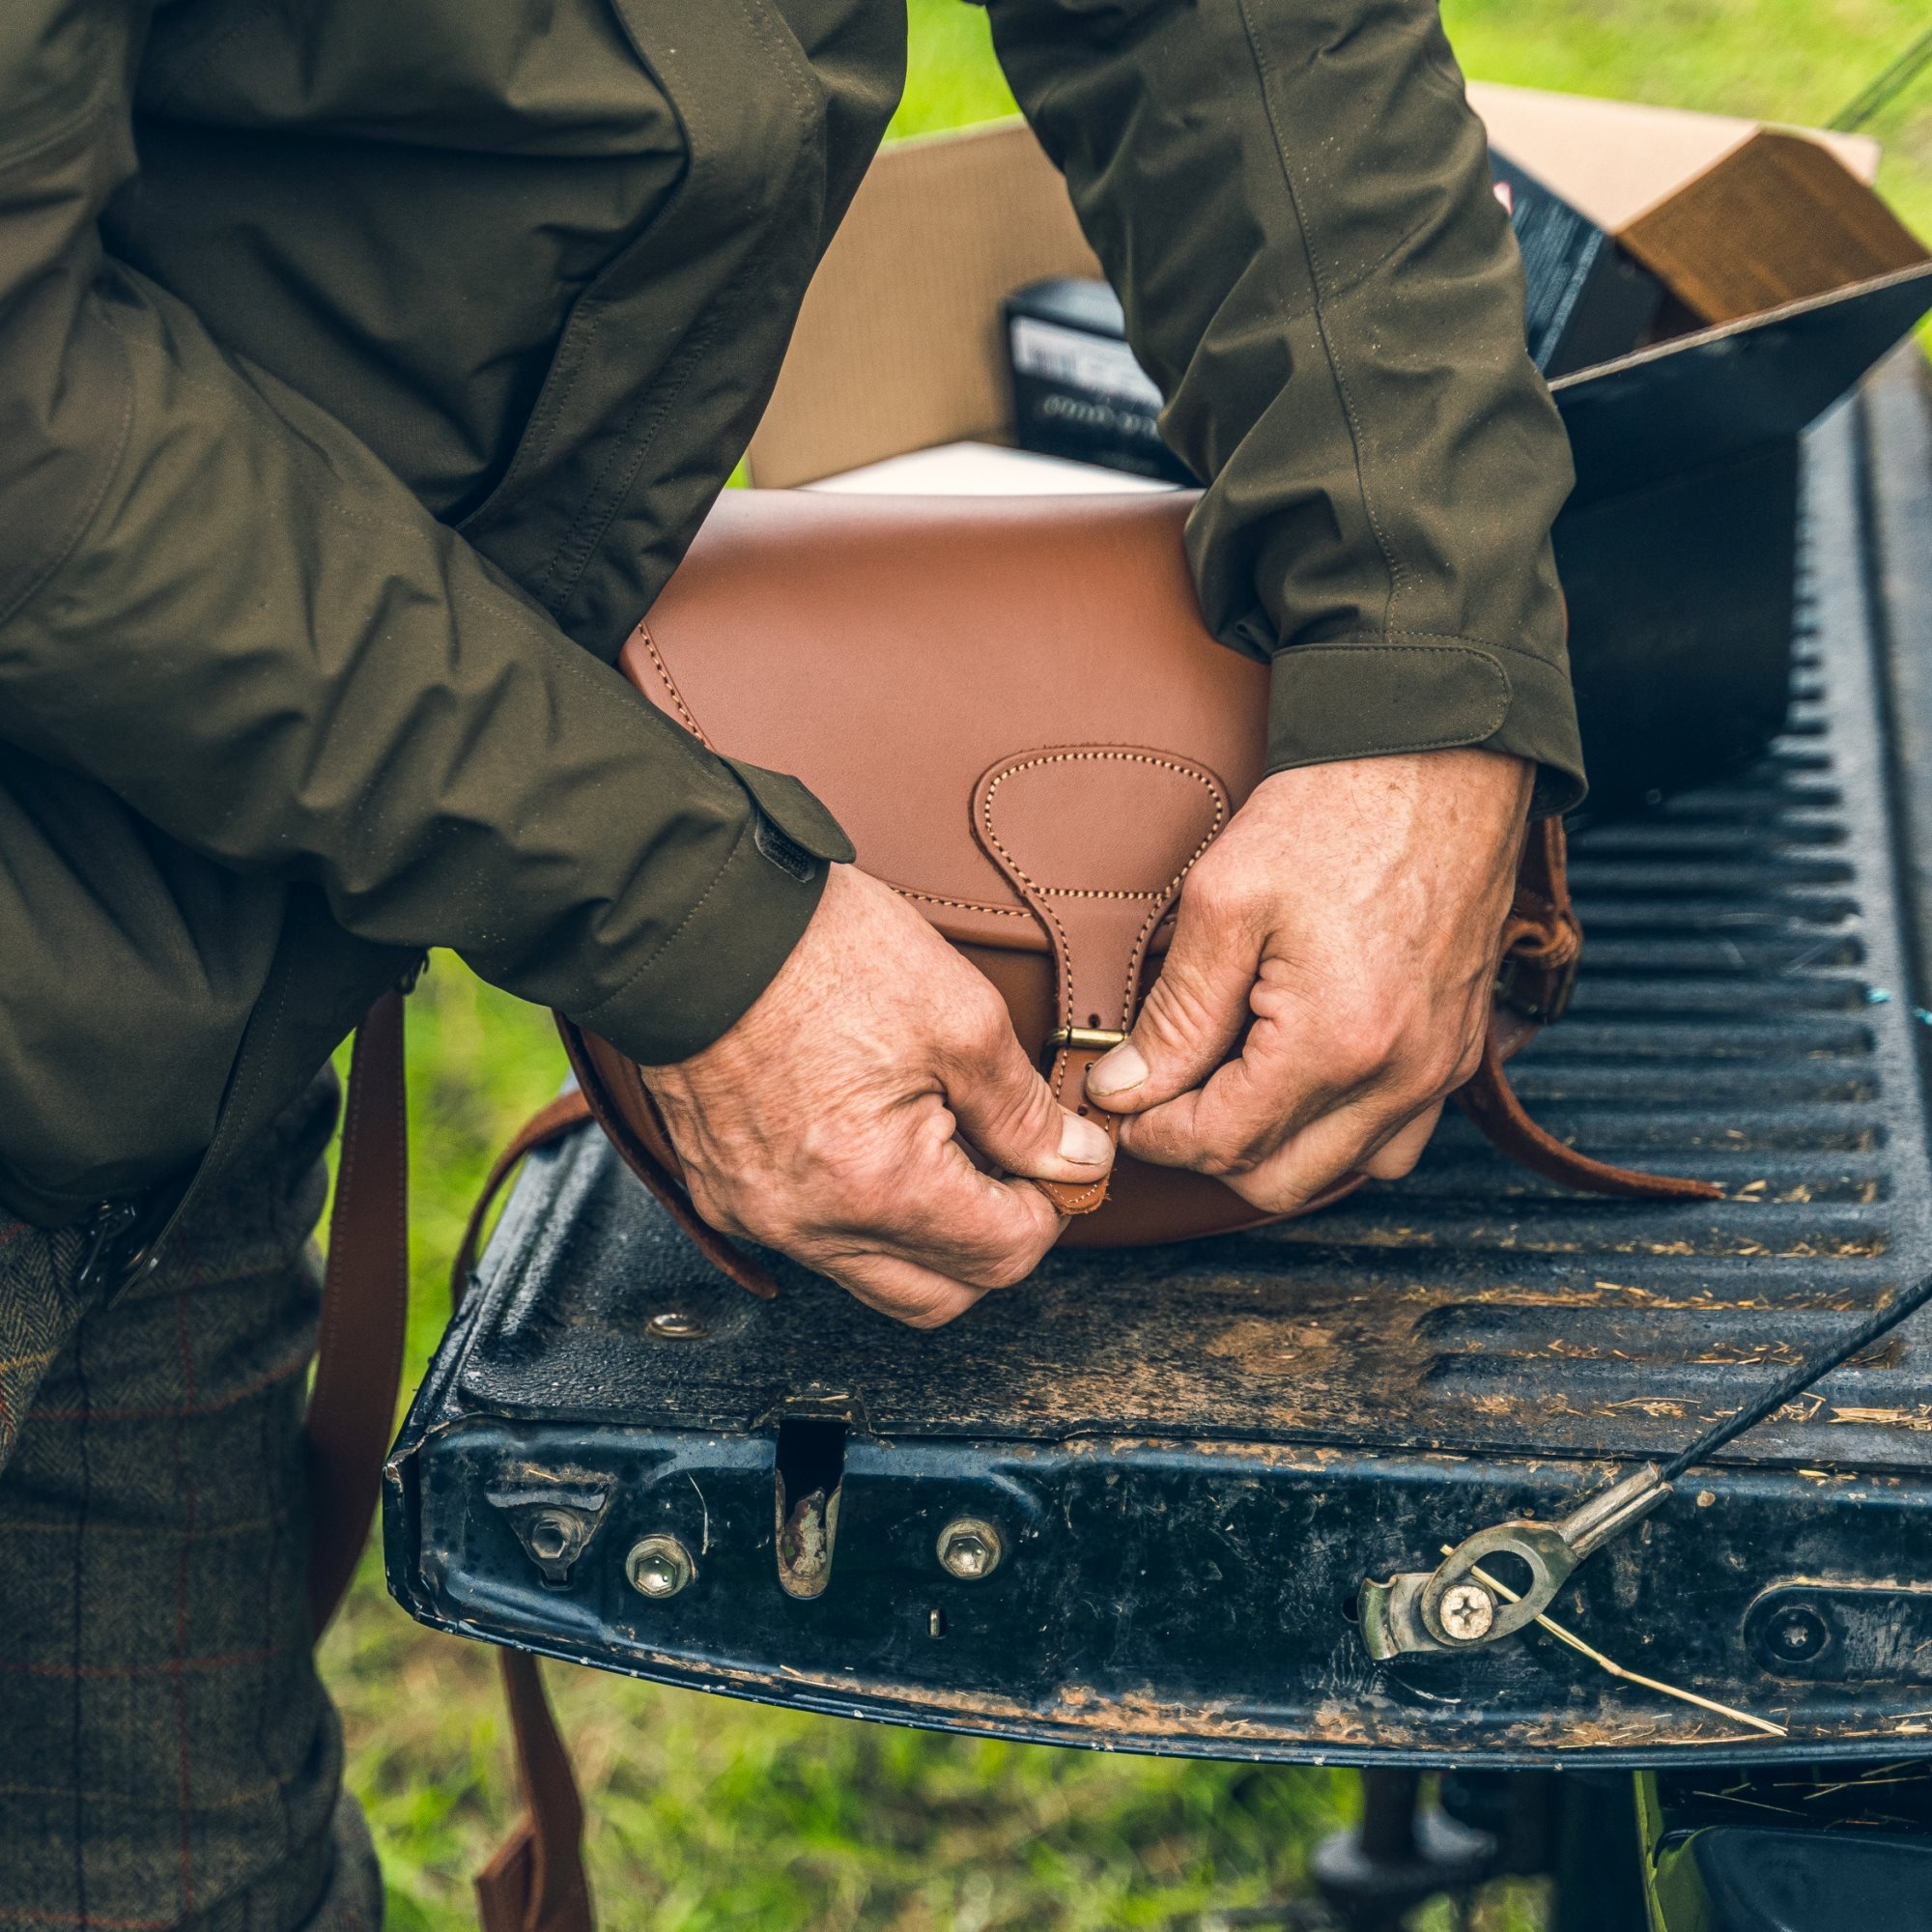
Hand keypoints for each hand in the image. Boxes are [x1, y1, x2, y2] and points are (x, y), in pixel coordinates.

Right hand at [640, 863, 1112, 1326]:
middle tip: (1012, 1166)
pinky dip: (859, 1214)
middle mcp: (811, 1226)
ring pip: (873, 1275)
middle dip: (992, 1242)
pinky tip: (876, 1142)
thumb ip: (1025, 1112)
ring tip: (943, 1147)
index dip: (1052, 1208)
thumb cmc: (823, 953)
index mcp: (878, 1187)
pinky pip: (813, 1241)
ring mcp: (758, 1216)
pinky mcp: (723, 1193)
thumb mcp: (960, 1018)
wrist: (694, 921)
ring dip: (925, 1235)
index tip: (1062, 1161)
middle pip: (939, 1295)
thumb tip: (1075, 1161)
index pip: (1003, 1255)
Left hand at [1084, 750, 1531, 1208]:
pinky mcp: (1458, 1051)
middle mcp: (1401, 1076)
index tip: (1120, 1099)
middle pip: (1279, 1182)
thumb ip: (1175, 1016)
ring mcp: (1439, 1069)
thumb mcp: (1225, 902)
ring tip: (1227, 1082)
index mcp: (1339, 1044)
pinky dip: (1336, 1130)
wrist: (1442, 756)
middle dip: (1206, 1151)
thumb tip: (1125, 1090)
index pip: (1223, 1144)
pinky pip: (1393, 1137)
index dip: (1153, 1132)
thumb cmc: (1334, 813)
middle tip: (1163, 1094)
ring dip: (1274, 1149)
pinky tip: (1294, 1073)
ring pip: (1341, 1173)